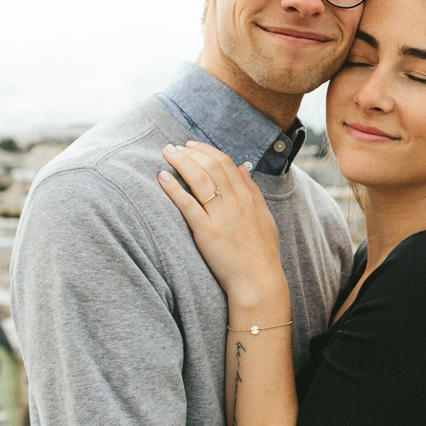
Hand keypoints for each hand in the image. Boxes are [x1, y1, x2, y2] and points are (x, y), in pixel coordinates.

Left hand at [158, 142, 287, 307]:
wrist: (258, 280)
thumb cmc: (261, 251)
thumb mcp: (263, 215)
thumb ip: (252, 190)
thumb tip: (242, 166)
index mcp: (247, 197)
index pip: (225, 163)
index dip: (206, 150)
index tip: (191, 145)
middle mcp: (235, 202)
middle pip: (210, 166)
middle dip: (190, 152)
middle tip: (174, 147)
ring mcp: (221, 217)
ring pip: (199, 179)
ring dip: (181, 162)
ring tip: (167, 153)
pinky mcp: (207, 232)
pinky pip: (188, 205)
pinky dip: (174, 189)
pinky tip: (162, 178)